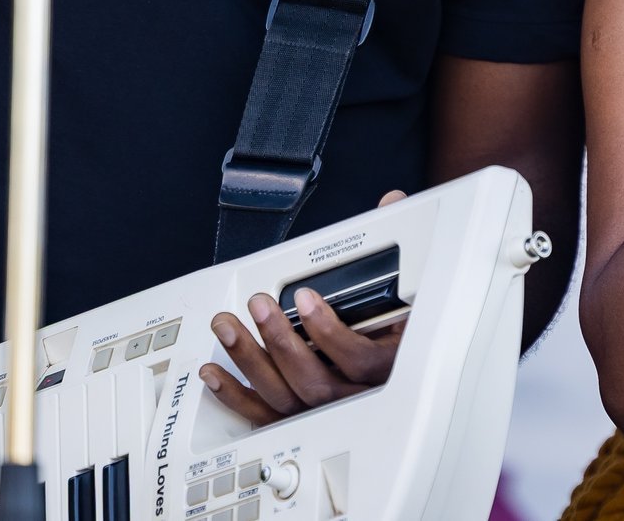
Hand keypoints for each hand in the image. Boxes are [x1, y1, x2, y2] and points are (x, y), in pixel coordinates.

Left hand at [200, 192, 407, 426]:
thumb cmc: (396, 333)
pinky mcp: (295, 420)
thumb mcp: (408, 292)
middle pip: (314, 382)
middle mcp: (352, 394)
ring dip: (250, 360)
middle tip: (260, 306)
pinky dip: (235, 396)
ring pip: (283, 397)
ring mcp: (321, 411)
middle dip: (282, 343)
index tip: (306, 298)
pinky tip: (216, 372)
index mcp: (384, 366)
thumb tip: (392, 203)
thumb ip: (395, 243)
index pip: (360, 359)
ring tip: (228, 326)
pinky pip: (262, 416)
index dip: (331, 333)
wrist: (391, 371)